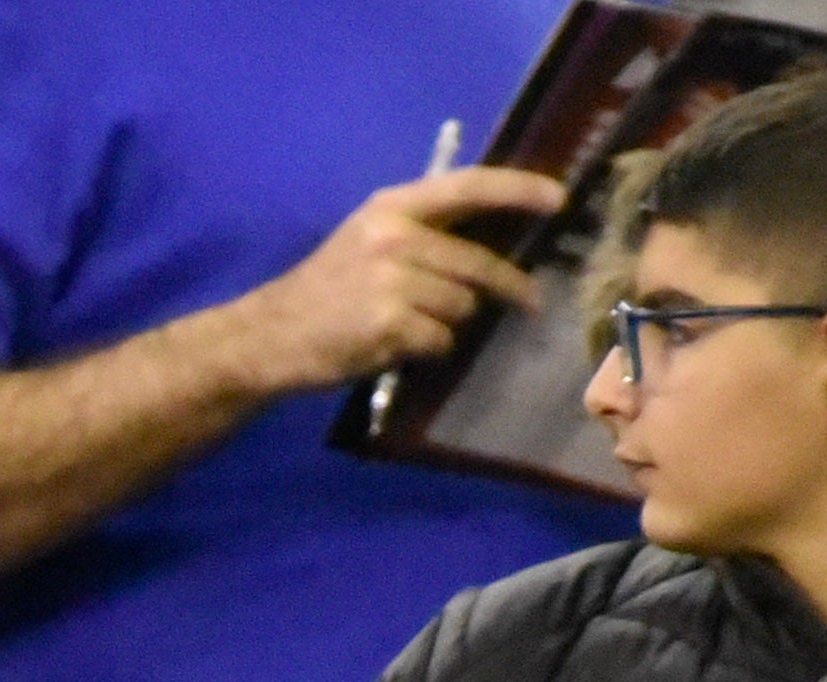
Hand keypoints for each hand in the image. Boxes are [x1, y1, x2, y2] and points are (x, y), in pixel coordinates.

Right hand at [219, 163, 564, 396]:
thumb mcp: (367, 241)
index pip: (469, 186)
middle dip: (507, 287)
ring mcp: (392, 281)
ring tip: (410, 328)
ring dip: (449, 324)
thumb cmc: (323, 291)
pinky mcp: (389, 323)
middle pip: (478, 263)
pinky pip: (441, 340)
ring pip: (463, 306)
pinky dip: (427, 350)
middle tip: (530, 302)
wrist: (267, 337)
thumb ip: (422, 233)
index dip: (519, 190)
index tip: (558, 198)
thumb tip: (494, 241)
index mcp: (392, 208)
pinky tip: (394, 347)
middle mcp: (394, 237)